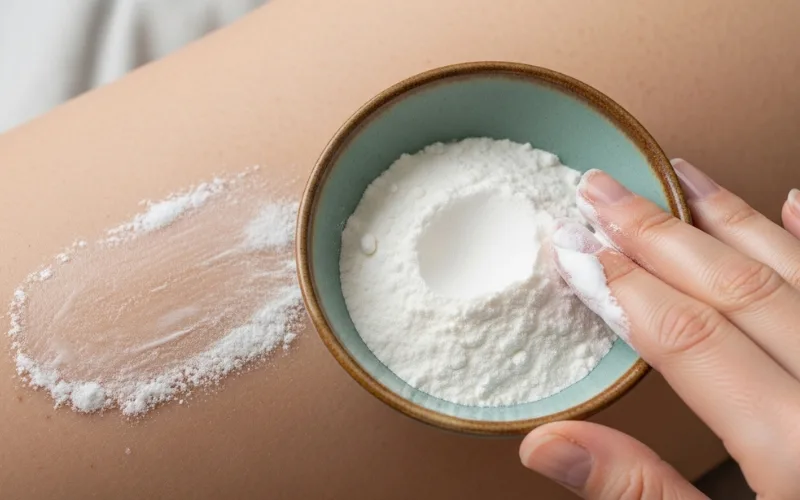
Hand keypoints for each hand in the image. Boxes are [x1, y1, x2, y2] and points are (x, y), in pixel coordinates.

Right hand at [519, 160, 799, 498]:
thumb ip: (642, 493)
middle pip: (735, 289)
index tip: (572, 247)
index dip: (619, 285)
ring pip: (796, 272)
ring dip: (731, 216)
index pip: (685, 337)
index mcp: (793, 445)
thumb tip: (550, 445)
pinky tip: (798, 202)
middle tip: (602, 189)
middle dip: (657, 232)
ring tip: (676, 175)